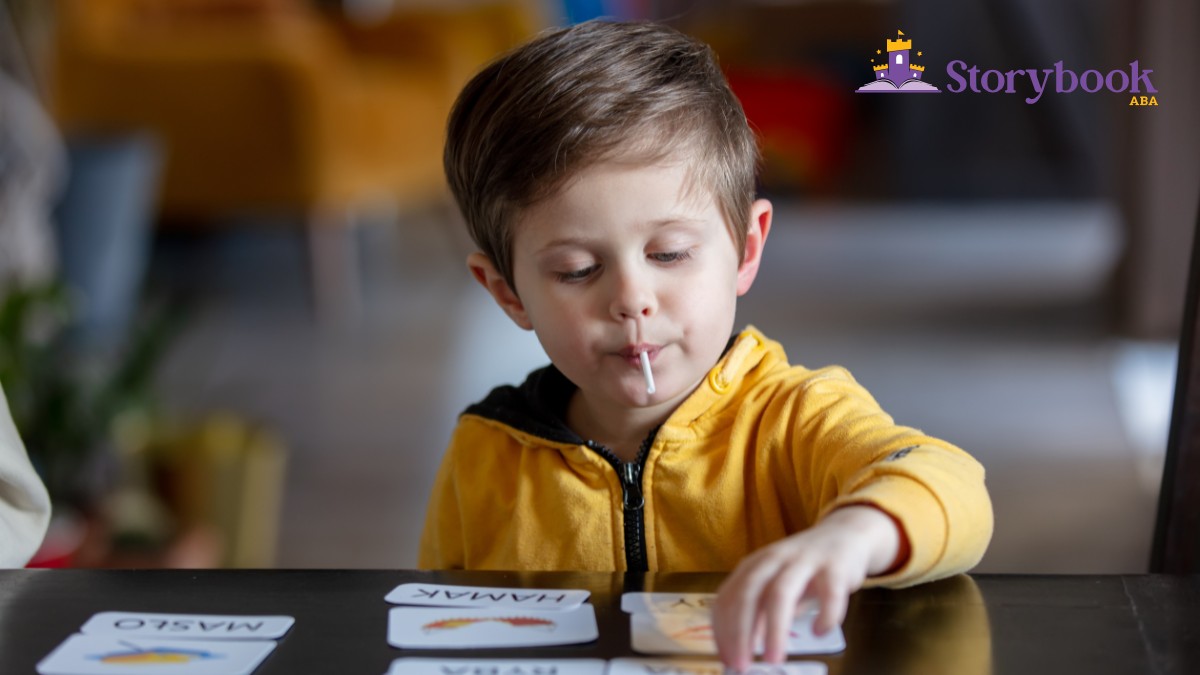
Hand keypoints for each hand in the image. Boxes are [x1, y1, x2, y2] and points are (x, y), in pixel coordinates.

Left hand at [711, 505, 903, 669]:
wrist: (845, 534)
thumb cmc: (805, 568)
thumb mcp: (775, 587)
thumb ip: (759, 614)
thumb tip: (741, 650)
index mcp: (754, 565)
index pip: (727, 597)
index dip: (723, 630)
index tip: (726, 660)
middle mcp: (774, 559)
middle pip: (748, 593)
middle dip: (740, 632)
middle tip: (741, 666)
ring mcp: (803, 560)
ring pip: (781, 593)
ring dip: (775, 629)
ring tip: (774, 660)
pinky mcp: (835, 566)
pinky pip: (829, 593)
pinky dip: (823, 615)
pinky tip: (819, 632)